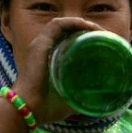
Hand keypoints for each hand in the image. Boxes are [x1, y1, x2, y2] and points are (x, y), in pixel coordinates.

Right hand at [0, 17, 104, 132]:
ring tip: (99, 30)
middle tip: (104, 36)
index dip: (85, 37)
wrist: (27, 110)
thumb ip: (80, 97)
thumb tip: (100, 102)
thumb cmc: (46, 108)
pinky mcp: (40, 44)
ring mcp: (40, 44)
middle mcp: (43, 47)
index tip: (103, 42)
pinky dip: (74, 22)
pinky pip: (58, 24)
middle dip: (87, 29)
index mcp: (48, 57)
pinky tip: (88, 26)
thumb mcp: (69, 99)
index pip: (68, 39)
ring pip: (64, 24)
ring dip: (83, 23)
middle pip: (67, 30)